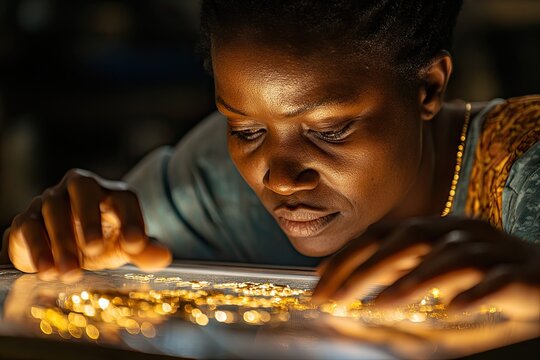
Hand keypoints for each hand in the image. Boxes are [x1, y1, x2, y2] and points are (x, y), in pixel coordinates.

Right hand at [3, 169, 171, 280]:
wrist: (61, 250)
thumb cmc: (100, 243)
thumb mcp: (122, 247)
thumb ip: (143, 250)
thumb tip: (164, 257)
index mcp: (110, 193)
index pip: (124, 198)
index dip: (131, 219)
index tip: (135, 245)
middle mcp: (80, 189)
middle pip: (83, 188)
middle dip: (89, 217)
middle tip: (94, 249)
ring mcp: (51, 200)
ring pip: (53, 209)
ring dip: (61, 242)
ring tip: (70, 272)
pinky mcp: (27, 219)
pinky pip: (28, 227)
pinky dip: (37, 249)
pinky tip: (46, 271)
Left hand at [313, 216, 539, 320]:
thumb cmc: (482, 271)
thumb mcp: (435, 264)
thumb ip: (400, 267)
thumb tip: (355, 279)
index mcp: (435, 227)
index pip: (383, 234)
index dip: (350, 253)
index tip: (319, 278)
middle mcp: (459, 231)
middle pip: (408, 239)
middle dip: (367, 268)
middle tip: (336, 297)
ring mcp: (490, 250)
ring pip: (449, 258)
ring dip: (413, 281)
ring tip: (382, 306)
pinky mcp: (519, 273)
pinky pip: (496, 281)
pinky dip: (474, 293)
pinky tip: (453, 309)